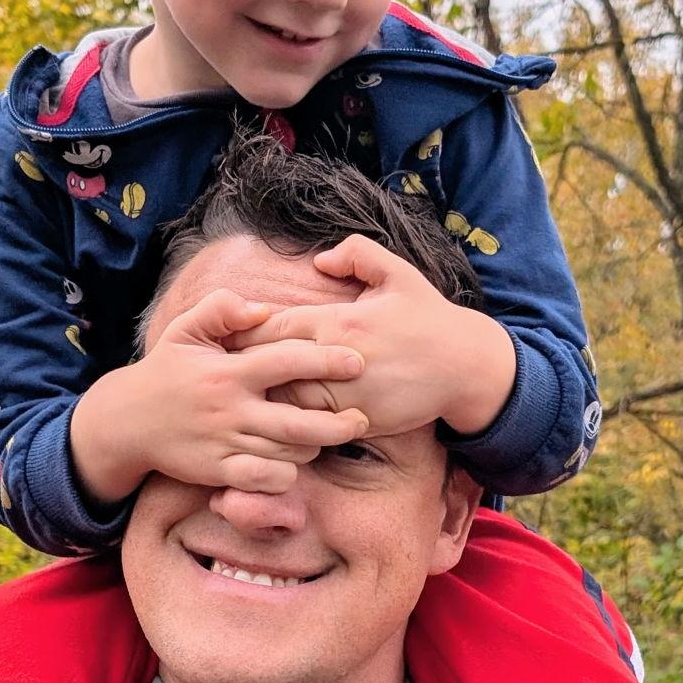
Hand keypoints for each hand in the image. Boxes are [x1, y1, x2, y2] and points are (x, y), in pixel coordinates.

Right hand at [71, 288, 368, 502]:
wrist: (127, 421)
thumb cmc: (168, 370)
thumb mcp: (186, 329)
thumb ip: (223, 308)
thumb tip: (265, 310)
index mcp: (228, 371)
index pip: (286, 361)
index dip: (326, 360)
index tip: (358, 361)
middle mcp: (230, 410)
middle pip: (297, 421)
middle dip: (337, 423)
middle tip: (362, 418)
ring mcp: (225, 444)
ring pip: (287, 453)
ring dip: (314, 446)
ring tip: (328, 435)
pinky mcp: (219, 472)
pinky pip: (265, 480)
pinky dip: (286, 475)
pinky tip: (293, 462)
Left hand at [240, 235, 516, 437]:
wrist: (466, 365)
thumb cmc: (429, 317)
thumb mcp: (398, 273)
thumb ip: (357, 256)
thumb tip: (319, 260)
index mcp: (338, 320)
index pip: (272, 326)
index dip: (243, 332)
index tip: (224, 337)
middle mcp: (337, 358)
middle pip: (269, 366)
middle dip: (241, 369)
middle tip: (216, 375)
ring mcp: (346, 394)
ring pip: (285, 401)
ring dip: (263, 400)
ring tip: (238, 401)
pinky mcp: (358, 420)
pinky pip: (312, 427)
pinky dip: (292, 425)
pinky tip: (275, 424)